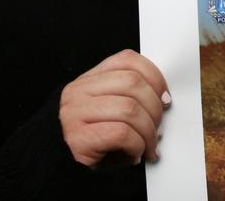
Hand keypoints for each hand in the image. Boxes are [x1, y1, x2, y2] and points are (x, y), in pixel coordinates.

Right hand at [59, 49, 169, 167]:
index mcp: (89, 79)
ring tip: (149, 145)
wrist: (59, 165)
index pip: (127, 60)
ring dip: (148, 131)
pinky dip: (137, 145)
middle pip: (132, 83)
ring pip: (129, 109)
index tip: (165, 97)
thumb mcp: (110, 110)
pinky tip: (136, 154)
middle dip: (155, 108)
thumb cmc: (93, 140)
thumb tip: (164, 99)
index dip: (154, 76)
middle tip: (159, 128)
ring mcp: (75, 113)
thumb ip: (130, 96)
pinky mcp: (77, 138)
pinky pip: (121, 133)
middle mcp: (79, 91)